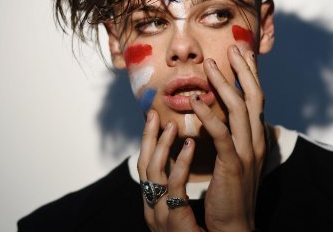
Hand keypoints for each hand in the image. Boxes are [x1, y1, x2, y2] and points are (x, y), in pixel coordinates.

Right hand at [138, 110, 203, 230]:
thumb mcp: (183, 206)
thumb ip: (179, 183)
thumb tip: (186, 154)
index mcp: (155, 202)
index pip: (147, 165)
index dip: (148, 141)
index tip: (154, 116)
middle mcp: (152, 206)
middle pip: (143, 164)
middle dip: (148, 137)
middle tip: (155, 113)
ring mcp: (159, 213)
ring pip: (153, 172)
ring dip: (162, 145)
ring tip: (173, 124)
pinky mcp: (173, 219)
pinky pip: (173, 186)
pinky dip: (179, 163)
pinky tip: (190, 145)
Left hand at [195, 45, 265, 231]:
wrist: (235, 225)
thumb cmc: (230, 192)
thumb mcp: (236, 159)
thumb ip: (235, 136)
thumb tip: (226, 115)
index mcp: (257, 138)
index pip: (256, 98)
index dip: (250, 74)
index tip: (241, 53)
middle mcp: (257, 141)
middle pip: (253, 96)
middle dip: (243, 70)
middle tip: (232, 48)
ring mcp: (248, 152)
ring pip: (238, 109)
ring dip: (224, 84)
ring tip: (210, 66)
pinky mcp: (233, 165)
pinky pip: (221, 134)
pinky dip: (209, 115)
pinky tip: (196, 102)